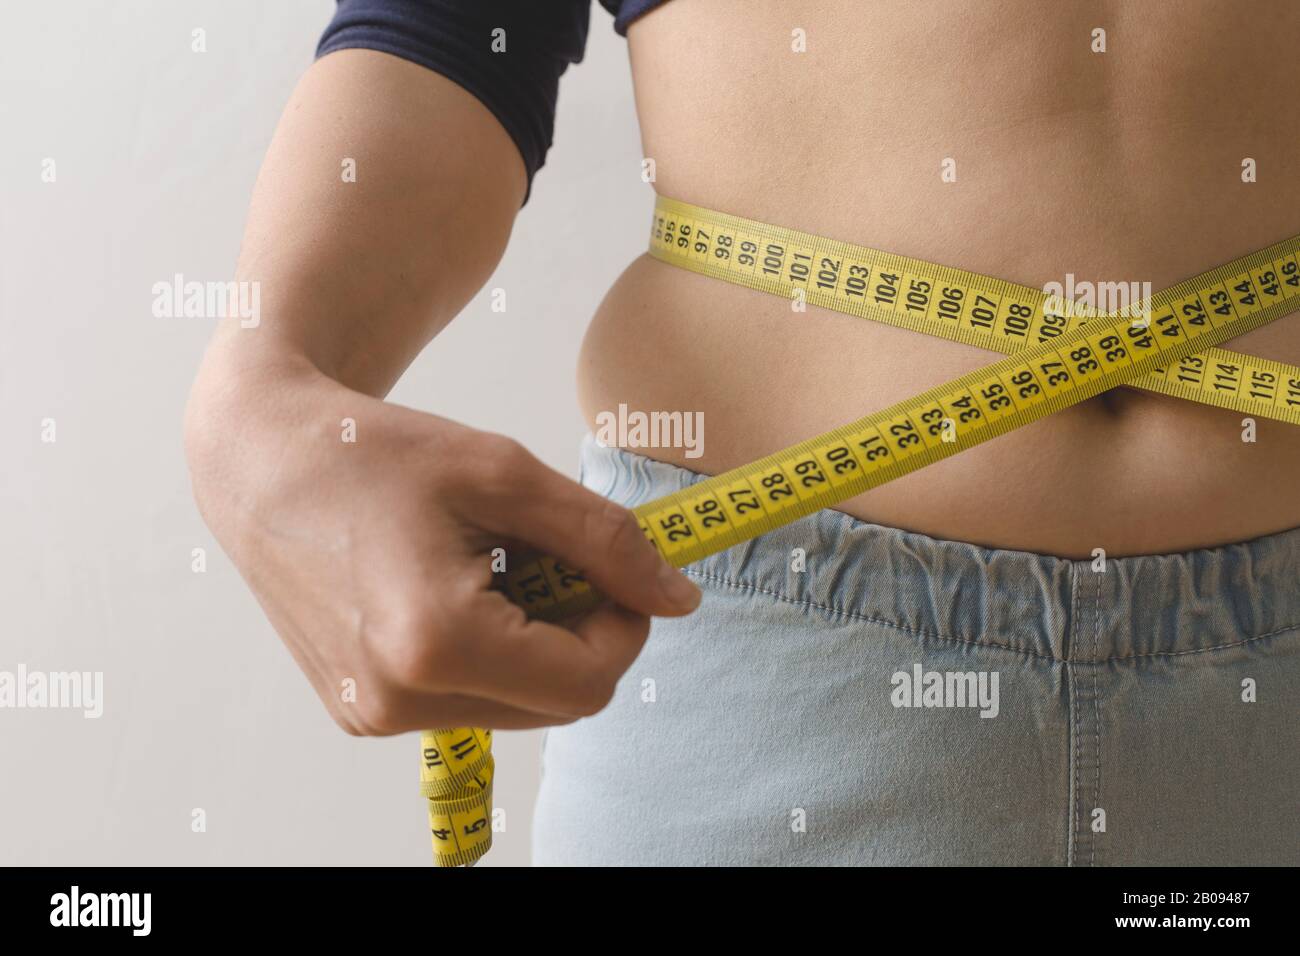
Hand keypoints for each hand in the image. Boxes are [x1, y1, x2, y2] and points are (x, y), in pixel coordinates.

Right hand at [184, 350, 700, 734]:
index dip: (623, 623)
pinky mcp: (360, 711)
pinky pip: (466, 699)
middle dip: (577, 633)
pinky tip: (450, 587)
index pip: (589, 682)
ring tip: (487, 564)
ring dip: (532, 642)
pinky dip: (486, 651)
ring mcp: (372, 714)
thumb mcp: (507, 476)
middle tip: (545, 556)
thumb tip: (679, 599)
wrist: (261, 457)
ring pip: (516, 704)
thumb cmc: (377, 450)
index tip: (610, 566)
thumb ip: (606, 541)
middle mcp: (397, 699)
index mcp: (435, 642)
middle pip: (557, 703)